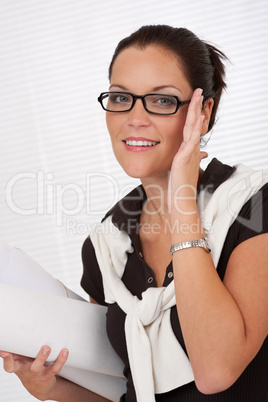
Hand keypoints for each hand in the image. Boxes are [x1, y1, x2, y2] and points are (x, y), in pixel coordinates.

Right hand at [0, 346, 68, 400]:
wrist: (40, 387)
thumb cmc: (30, 367)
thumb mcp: (22, 360)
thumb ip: (19, 348)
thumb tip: (16, 331)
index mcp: (17, 364)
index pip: (6, 362)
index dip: (4, 357)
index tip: (2, 350)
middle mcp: (24, 369)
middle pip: (14, 367)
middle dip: (10, 359)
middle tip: (10, 351)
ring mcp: (35, 374)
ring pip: (36, 367)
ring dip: (41, 357)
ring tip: (46, 348)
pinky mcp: (47, 375)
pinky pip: (54, 368)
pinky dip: (60, 360)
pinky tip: (64, 351)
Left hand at [168, 88, 207, 211]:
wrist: (181, 199)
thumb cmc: (178, 187)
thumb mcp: (179, 170)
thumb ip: (181, 161)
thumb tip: (187, 158)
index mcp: (188, 151)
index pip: (190, 128)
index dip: (193, 114)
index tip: (195, 102)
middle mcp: (191, 149)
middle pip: (194, 123)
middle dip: (196, 106)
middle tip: (199, 91)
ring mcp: (190, 152)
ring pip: (194, 127)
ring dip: (197, 110)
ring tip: (199, 96)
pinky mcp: (186, 157)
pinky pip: (192, 139)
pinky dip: (196, 127)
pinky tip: (200, 116)